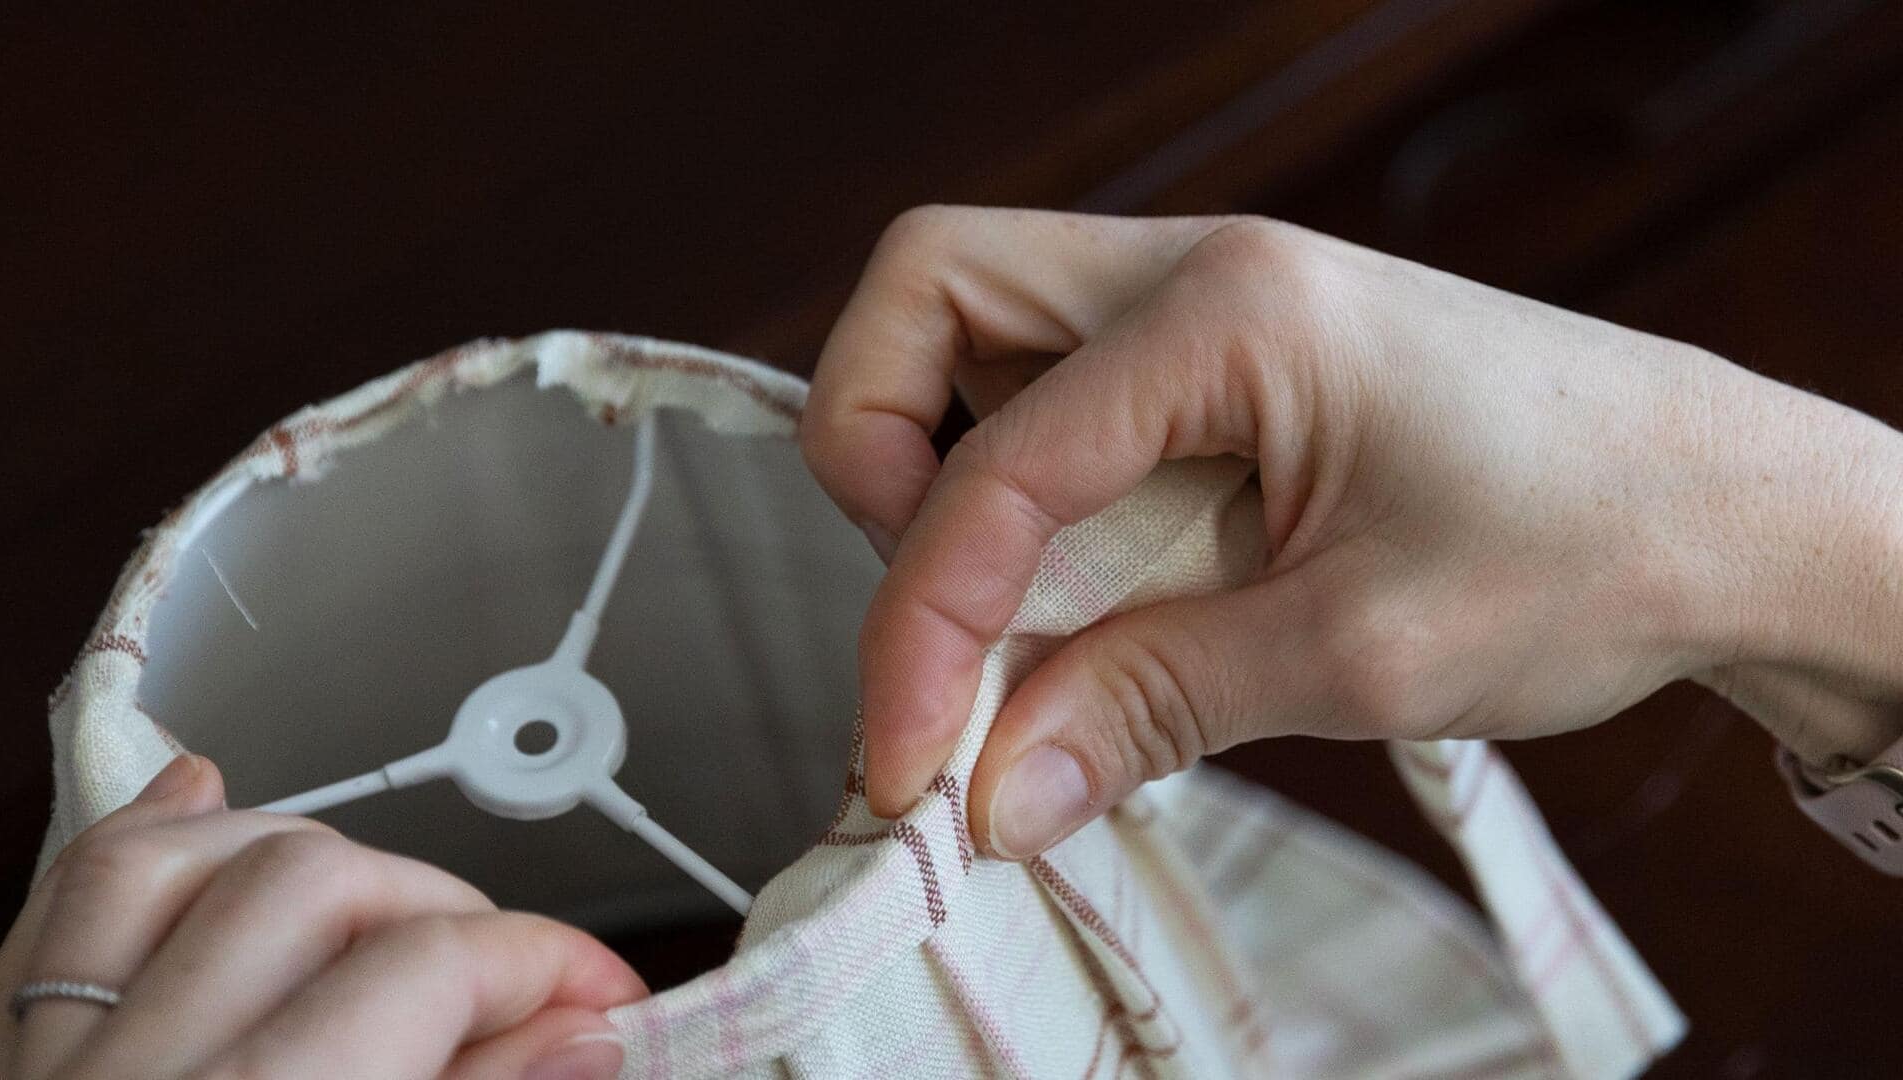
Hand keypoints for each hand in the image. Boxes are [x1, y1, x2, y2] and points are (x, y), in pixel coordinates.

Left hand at [0, 756, 645, 1078]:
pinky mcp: (6, 1067)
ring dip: (307, 860)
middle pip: (313, 888)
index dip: (547, 965)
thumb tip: (579, 1034)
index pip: (422, 974)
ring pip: (181, 863)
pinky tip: (210, 804)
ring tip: (388, 916)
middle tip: (514, 981)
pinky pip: (61, 908)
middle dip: (447, 914)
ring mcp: (52, 1067)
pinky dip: (149, 843)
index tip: (604, 996)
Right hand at [801, 207, 1902, 857]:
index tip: (911, 762)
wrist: (1730, 512)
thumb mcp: (1357, 651)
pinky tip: (1096, 598)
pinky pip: (1063, 399)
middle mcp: (1199, 273)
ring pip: (981, 335)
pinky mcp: (1224, 366)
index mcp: (1231, 312)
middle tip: (936, 610)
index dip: (920, 622)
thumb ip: (1149, 705)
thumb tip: (992, 791)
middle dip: (876, 452)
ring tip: (1023, 621)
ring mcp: (1208, 309)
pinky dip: (1033, 500)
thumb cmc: (1588, 547)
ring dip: (953, 478)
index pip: (993, 461)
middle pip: (934, 289)